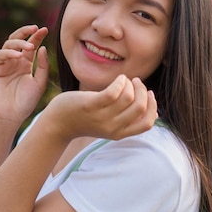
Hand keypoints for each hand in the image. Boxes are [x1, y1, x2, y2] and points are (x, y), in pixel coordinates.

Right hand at [0, 25, 48, 128]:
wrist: (11, 116)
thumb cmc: (25, 102)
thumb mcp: (39, 83)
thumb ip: (42, 66)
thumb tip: (43, 47)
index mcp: (25, 63)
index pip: (31, 45)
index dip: (37, 36)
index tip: (45, 29)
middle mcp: (14, 61)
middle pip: (17, 40)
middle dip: (25, 32)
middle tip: (35, 28)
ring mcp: (3, 64)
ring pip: (8, 44)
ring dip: (19, 42)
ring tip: (30, 46)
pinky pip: (0, 55)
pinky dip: (9, 53)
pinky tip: (18, 56)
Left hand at [41, 75, 157, 141]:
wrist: (58, 124)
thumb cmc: (84, 120)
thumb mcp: (108, 124)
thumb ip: (125, 118)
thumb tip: (150, 109)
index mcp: (119, 133)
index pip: (147, 124)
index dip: (153, 107)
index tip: (149, 93)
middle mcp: (113, 127)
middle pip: (140, 107)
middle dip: (142, 91)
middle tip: (136, 82)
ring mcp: (102, 117)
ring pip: (128, 98)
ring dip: (130, 84)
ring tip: (125, 80)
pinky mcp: (91, 105)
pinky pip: (113, 92)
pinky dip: (120, 81)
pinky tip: (118, 79)